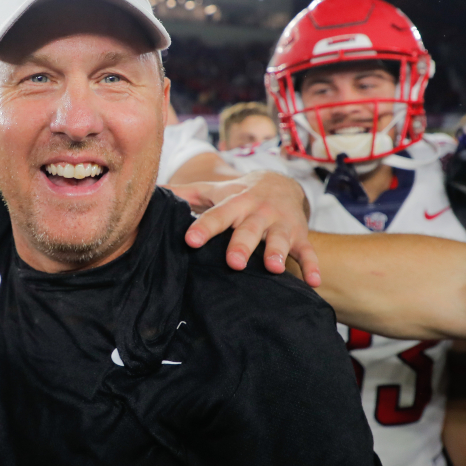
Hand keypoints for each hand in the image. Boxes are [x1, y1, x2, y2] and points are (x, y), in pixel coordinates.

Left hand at [166, 170, 320, 285]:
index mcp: (234, 203)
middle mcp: (258, 213)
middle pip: (249, 230)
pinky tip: (313, 282)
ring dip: (278, 253)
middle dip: (242, 245)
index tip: (190, 240)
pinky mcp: (300, 236)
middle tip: (233, 262)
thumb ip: (186, 195)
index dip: (203, 227)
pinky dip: (313, 266)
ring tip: (274, 268)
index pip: (216, 216)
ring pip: (279, 240)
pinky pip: (308, 252)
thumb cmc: (239, 194)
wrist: (282, 182)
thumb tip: (152, 194)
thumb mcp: (214, 190)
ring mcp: (281, 225)